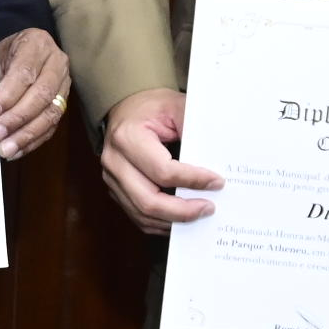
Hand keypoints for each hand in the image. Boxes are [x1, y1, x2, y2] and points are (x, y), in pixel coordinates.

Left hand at [0, 28, 71, 159]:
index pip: (25, 72)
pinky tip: (16, 151)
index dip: (7, 94)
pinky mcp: (63, 104)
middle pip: (41, 95)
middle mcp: (56, 63)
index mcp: (37, 44)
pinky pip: (51, 126)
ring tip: (5, 148)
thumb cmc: (4, 54)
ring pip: (50, 114)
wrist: (21, 52)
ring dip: (25, 135)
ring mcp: (63, 85)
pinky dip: (32, 141)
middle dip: (16, 118)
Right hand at [99, 87, 221, 234]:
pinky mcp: (115, 190)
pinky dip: (161, 222)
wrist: (127, 107)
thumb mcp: (176, 107)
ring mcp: (111, 179)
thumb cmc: (152, 107)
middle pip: (148, 201)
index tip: (216, 181)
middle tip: (208, 208)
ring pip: (142, 214)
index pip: (162, 170)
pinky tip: (181, 218)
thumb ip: (194, 130)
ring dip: (173, 220)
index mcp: (128, 137)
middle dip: (182, 211)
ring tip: (198, 214)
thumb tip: (216, 159)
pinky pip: (137, 216)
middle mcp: (114, 161)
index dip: (192, 180)